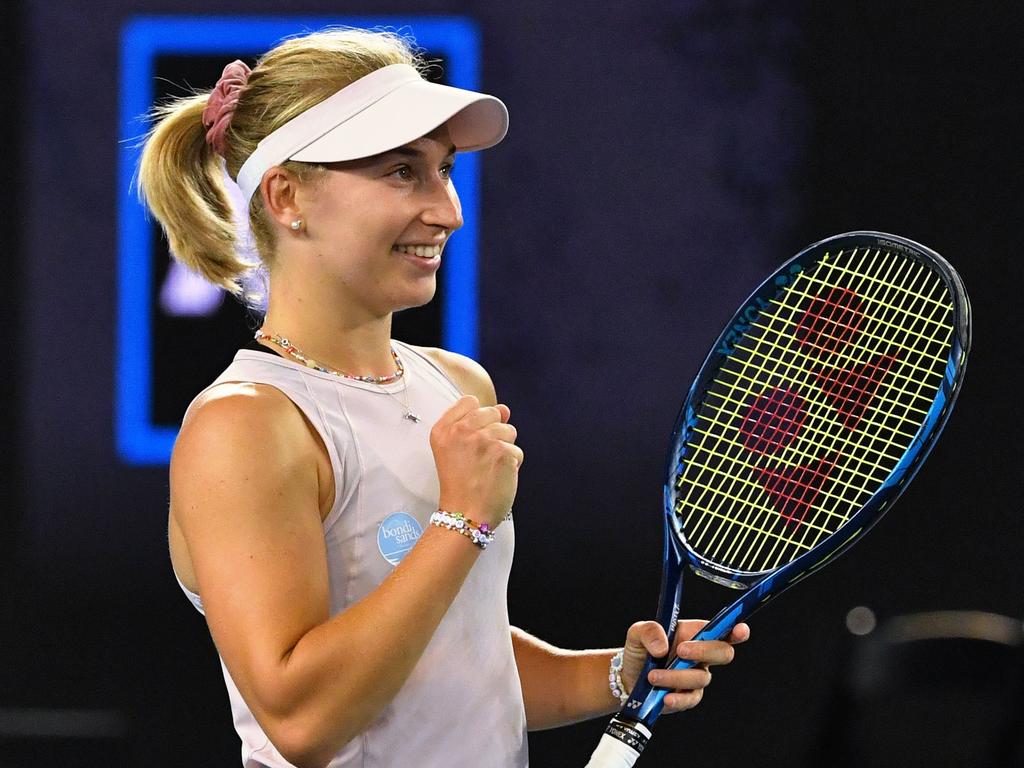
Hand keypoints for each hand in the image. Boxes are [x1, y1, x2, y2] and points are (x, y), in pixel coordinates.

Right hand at [431, 395, 523, 528]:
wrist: (464, 514)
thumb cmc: (459, 486)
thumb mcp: (451, 450)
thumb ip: (472, 424)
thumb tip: (504, 409)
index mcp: (443, 429)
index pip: (470, 401)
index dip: (478, 417)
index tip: (474, 436)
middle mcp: (461, 430)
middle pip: (493, 412)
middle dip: (494, 432)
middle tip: (481, 457)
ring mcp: (483, 439)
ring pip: (509, 430)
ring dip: (505, 448)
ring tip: (489, 467)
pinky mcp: (503, 452)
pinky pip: (517, 450)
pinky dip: (512, 465)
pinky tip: (498, 476)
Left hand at [619, 619, 749, 712]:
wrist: (627, 677)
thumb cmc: (639, 651)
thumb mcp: (637, 633)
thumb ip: (649, 631)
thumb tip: (662, 647)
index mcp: (693, 633)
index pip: (722, 629)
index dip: (736, 629)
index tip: (740, 630)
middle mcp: (700, 655)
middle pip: (723, 653)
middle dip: (705, 651)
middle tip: (680, 652)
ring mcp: (696, 676)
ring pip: (702, 677)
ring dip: (677, 676)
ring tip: (653, 676)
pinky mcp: (688, 696)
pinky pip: (692, 698)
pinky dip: (679, 698)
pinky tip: (664, 697)